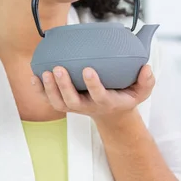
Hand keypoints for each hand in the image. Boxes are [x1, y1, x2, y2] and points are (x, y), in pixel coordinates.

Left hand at [31, 64, 154, 122]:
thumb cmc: (125, 96)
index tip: (88, 69)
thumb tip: (146, 68)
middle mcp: (87, 106)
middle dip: (63, 86)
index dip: (92, 84)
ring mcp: (74, 106)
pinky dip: (40, 90)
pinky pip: (49, 99)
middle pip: (72, 101)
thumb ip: (146, 81)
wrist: (111, 112)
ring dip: (49, 88)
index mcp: (106, 102)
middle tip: (58, 68)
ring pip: (58, 102)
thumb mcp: (141, 92)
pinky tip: (34, 76)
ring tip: (44, 71)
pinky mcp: (64, 103)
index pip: (98, 95)